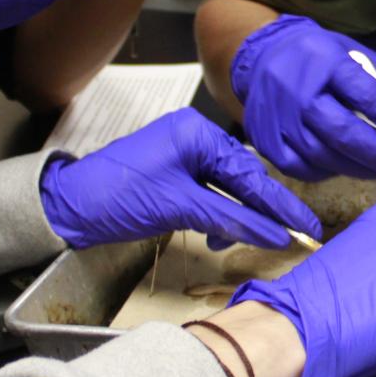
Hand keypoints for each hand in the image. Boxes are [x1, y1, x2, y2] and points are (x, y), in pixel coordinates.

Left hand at [38, 108, 321, 249]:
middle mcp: (194, 139)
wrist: (67, 208)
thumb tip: (275, 234)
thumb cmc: (117, 198)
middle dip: (262, 211)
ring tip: (235, 243)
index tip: (307, 225)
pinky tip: (218, 236)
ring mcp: (183, 158)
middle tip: (294, 236)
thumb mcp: (179, 207)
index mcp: (196, 134)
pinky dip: (218, 218)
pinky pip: (210, 197)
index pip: (249, 174)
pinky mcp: (174, 179)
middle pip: (243, 179)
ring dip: (237, 219)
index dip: (280, 204)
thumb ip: (230, 219)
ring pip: (228, 191)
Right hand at [228, 14, 375, 180]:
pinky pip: (304, 169)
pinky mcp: (266, 142)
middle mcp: (298, 90)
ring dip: (361, 168)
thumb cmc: (321, 59)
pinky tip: (346, 165)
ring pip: (325, 156)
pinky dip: (330, 172)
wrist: (264, 56)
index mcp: (326, 61)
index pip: (369, 97)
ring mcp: (278, 119)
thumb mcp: (358, 57)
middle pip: (344, 133)